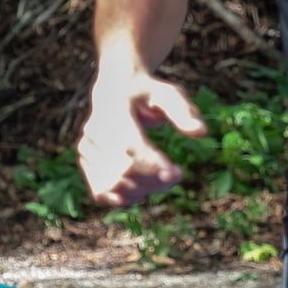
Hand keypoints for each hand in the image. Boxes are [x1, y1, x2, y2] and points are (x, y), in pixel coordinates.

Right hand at [78, 66, 208, 207]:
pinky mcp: (85, 161)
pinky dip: (125, 197)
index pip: (130, 143)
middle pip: (123, 169)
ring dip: (143, 190)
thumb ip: (184, 111)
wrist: (114, 90)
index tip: (177, 174)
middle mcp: (95, 129)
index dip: (152, 163)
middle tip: (177, 175)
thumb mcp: (169, 93)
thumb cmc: (147, 93)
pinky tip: (144, 189)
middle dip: (154, 180)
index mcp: (115, 109)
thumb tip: (201, 132)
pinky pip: (101, 192)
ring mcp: (87, 146)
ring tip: (163, 178)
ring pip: (113, 185)